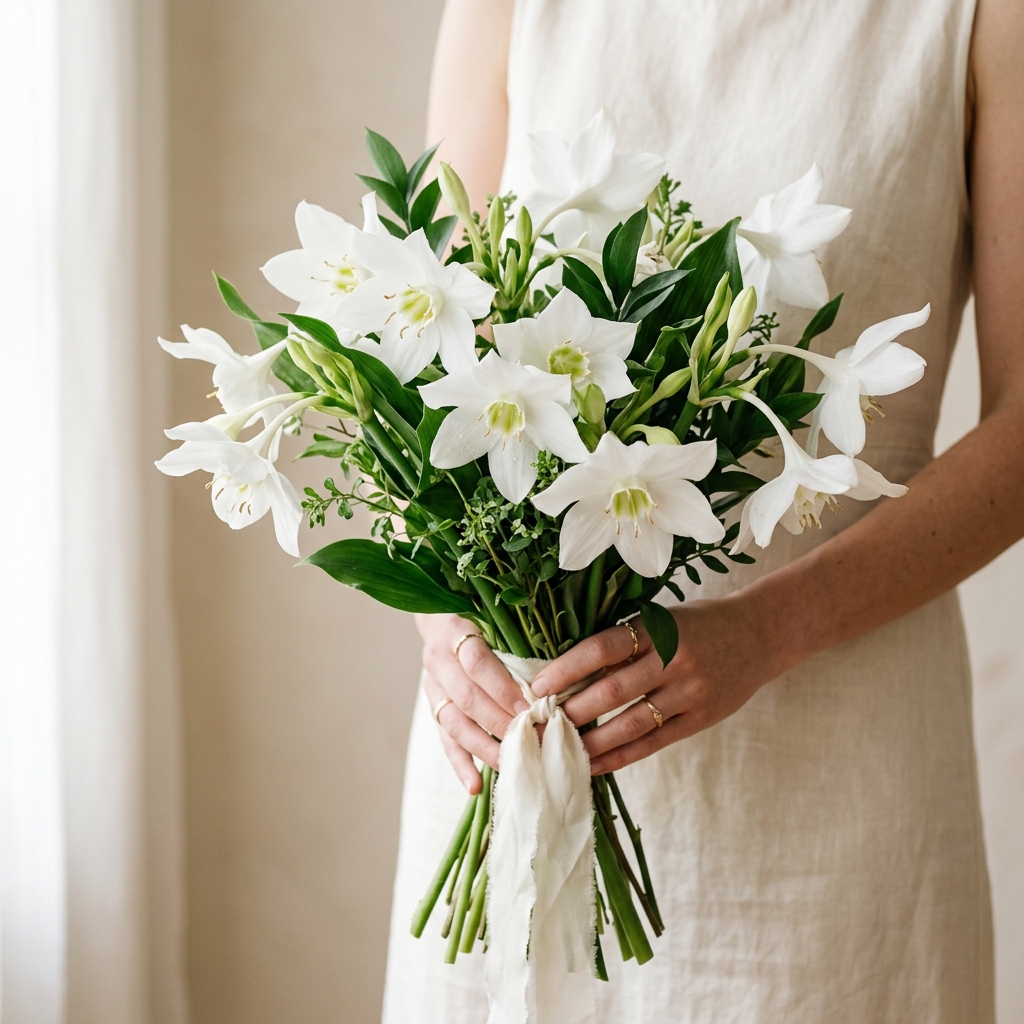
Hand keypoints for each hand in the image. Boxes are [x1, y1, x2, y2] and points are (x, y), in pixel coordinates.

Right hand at [417, 613, 528, 792]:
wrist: (442, 617)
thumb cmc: (484, 617)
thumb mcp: (497, 617)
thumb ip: (519, 639)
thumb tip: (560, 673)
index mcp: (455, 631)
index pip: (477, 663)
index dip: (503, 688)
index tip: (532, 708)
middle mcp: (438, 659)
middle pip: (467, 698)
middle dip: (500, 722)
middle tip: (530, 740)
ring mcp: (432, 686)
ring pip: (455, 723)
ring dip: (484, 747)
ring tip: (510, 765)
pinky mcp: (434, 708)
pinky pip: (445, 740)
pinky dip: (460, 764)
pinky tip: (475, 786)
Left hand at [531, 595, 793, 775]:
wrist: (760, 634)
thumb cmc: (699, 623)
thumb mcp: (662, 618)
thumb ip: (624, 640)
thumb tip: (567, 668)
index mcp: (659, 627)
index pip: (604, 647)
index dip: (568, 667)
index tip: (538, 685)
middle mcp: (675, 659)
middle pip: (614, 690)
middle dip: (572, 709)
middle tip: (539, 724)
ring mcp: (691, 692)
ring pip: (632, 723)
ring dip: (591, 740)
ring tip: (559, 749)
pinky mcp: (701, 719)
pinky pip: (654, 742)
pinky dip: (620, 756)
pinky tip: (594, 764)